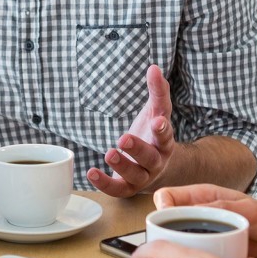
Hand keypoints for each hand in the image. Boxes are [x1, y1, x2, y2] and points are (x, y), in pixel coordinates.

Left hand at [88, 65, 176, 196]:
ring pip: (135, 175)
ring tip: (109, 153)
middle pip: (149, 158)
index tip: (158, 122)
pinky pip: (118, 189)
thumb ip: (157, 92)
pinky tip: (91, 172)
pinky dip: (104, 184)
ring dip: (122, 165)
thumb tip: (153, 67)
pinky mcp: (127, 187)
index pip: (165, 135)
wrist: (157, 167)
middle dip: (137, 148)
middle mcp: (156, 162)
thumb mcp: (157, 112)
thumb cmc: (154, 136)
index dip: (162, 129)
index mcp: (164, 142)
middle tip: (123, 138)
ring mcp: (142, 177)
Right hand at [153, 184, 256, 257]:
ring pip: (174, 239)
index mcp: (200, 196)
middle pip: (165, 220)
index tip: (166, 221)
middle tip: (169, 247)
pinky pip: (189, 252)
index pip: (167, 196)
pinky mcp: (207, 247)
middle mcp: (196, 213)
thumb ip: (223, 207)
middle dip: (161, 234)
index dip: (161, 207)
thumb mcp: (246, 208)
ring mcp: (200, 231)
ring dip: (174, 249)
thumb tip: (198, 209)